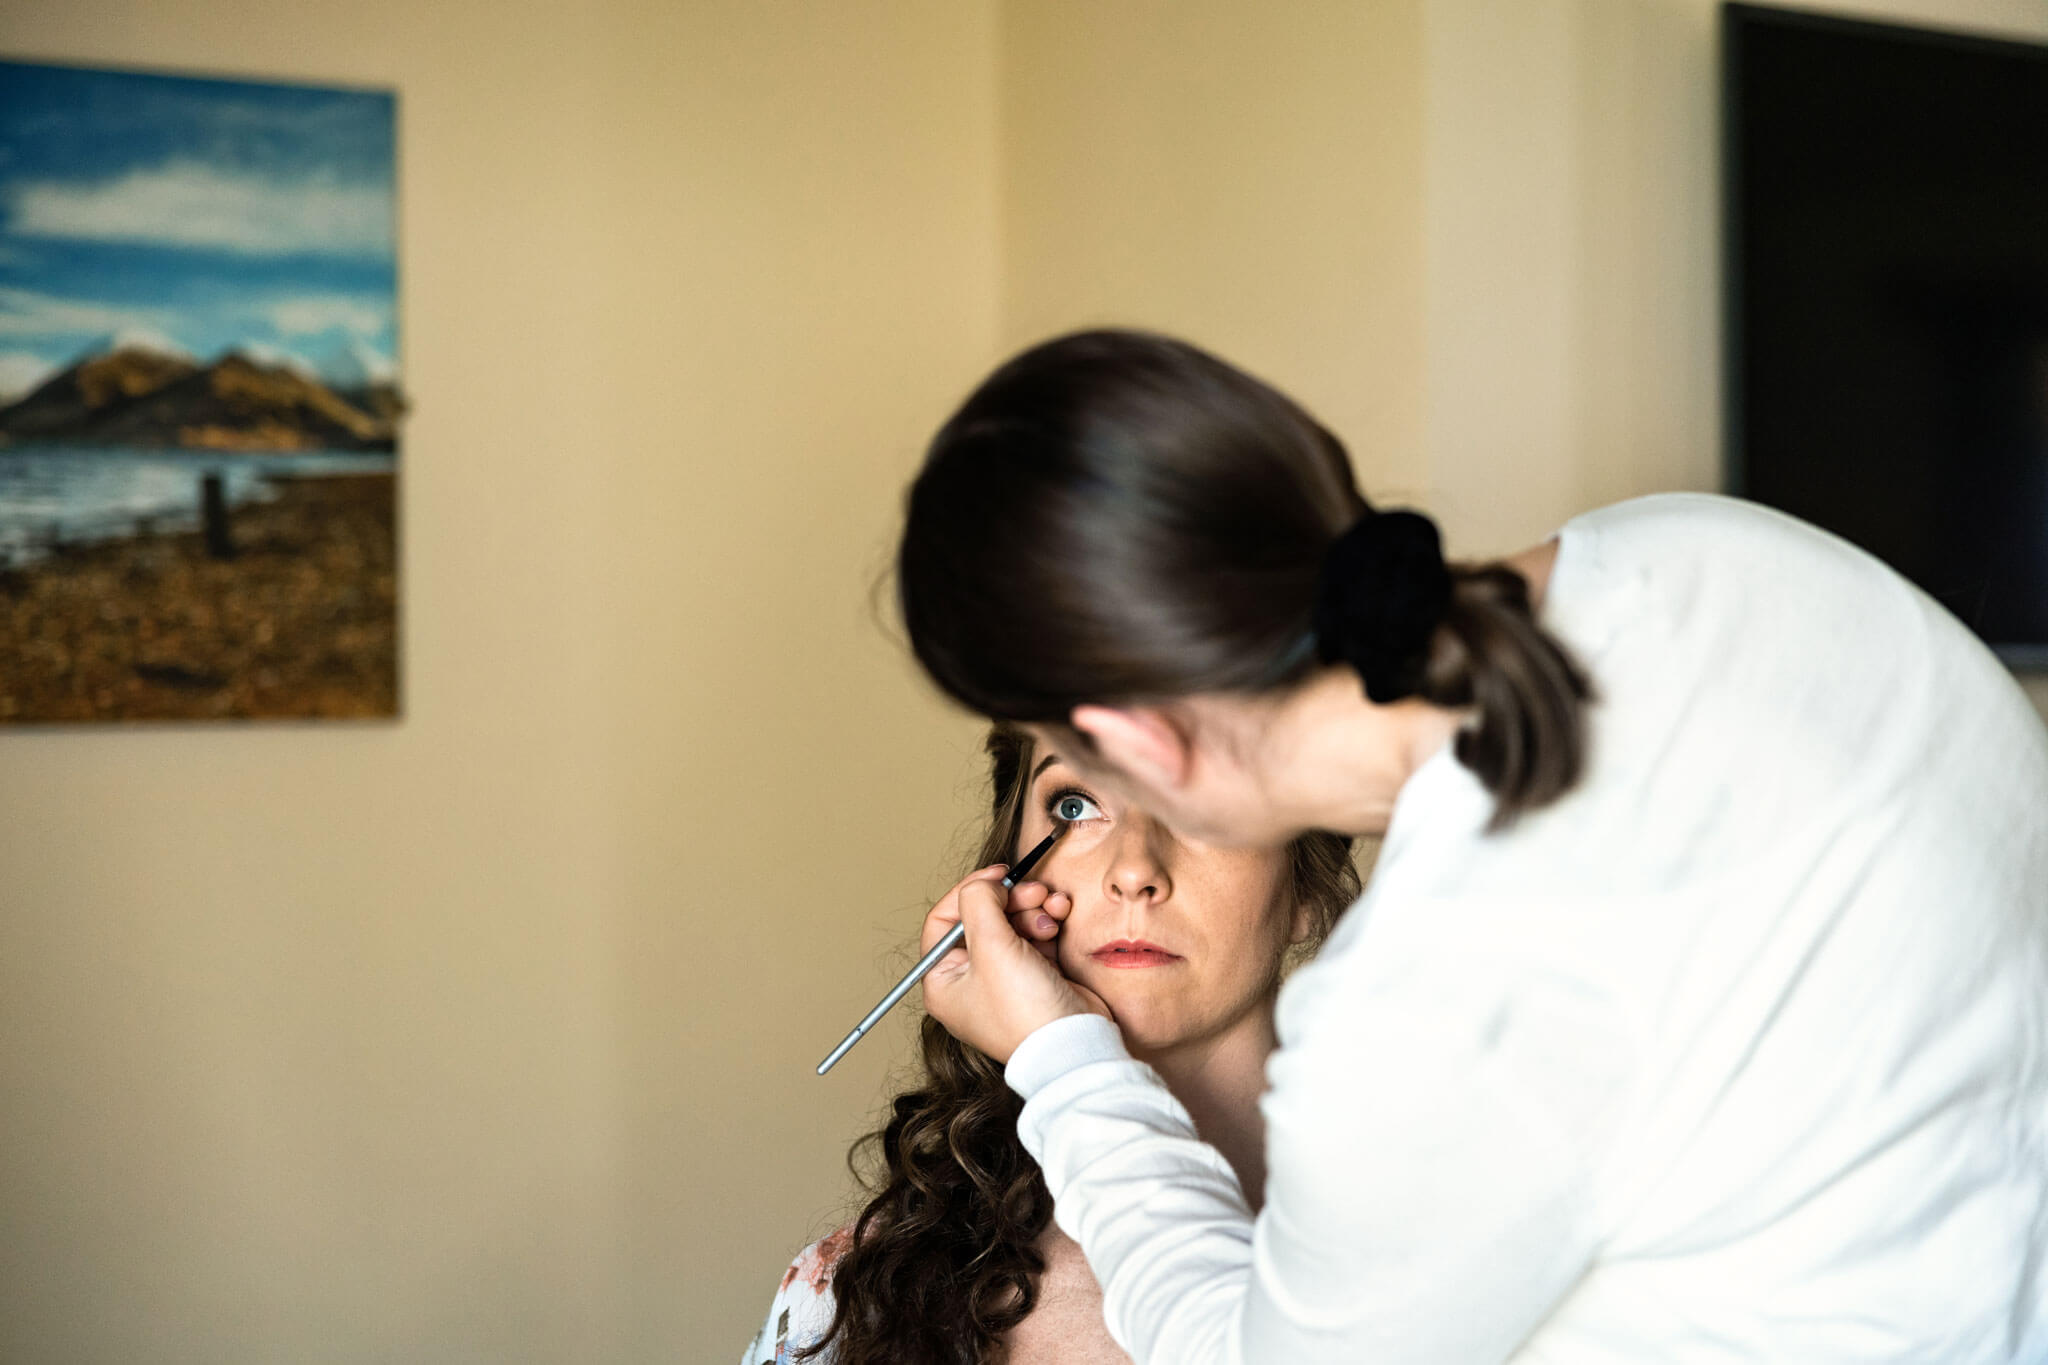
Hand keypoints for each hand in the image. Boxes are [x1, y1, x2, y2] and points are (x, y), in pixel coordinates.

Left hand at [920, 864, 1109, 1064]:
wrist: (1072, 1042)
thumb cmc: (1023, 1008)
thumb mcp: (990, 946)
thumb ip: (978, 903)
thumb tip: (984, 884)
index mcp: (943, 980)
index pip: (943, 921)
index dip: (969, 891)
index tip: (997, 876)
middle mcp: (969, 981)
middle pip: (981, 918)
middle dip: (1011, 900)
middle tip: (1034, 892)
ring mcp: (1003, 979)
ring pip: (1011, 924)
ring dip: (1034, 909)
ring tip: (1053, 909)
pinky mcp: (1033, 977)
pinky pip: (1034, 937)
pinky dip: (1047, 922)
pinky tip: (1060, 917)